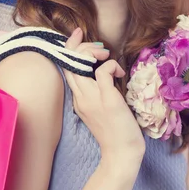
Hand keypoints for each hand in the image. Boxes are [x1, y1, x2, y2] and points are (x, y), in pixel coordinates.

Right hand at [63, 27, 145, 161]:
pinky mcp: (108, 100)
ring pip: (80, 63)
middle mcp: (81, 97)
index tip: (79, 35)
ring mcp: (92, 98)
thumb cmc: (116, 132)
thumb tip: (105, 72)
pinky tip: (119, 72)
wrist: (121, 154)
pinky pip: (103, 72)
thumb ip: (98, 92)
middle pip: (69, 62)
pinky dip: (110, 65)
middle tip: (99, 48)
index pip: (67, 67)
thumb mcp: (101, 109)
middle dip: (79, 45)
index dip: (70, 48)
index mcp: (78, 99)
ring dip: (92, 53)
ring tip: (107, 58)